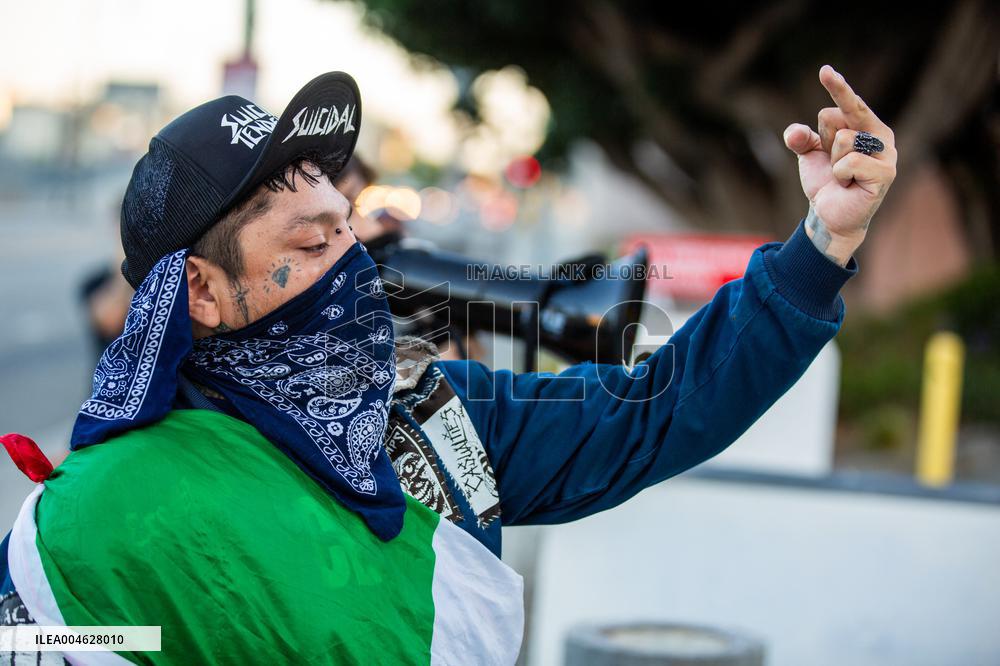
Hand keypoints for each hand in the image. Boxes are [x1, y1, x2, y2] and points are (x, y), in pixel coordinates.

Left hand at [783, 65, 896, 265]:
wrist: (830, 215)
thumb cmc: (826, 181)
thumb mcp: (809, 154)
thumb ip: (800, 138)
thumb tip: (795, 133)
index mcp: (864, 125)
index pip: (846, 102)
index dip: (836, 86)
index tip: (824, 70)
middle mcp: (880, 135)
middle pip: (835, 117)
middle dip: (824, 141)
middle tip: (834, 163)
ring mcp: (886, 154)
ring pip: (842, 139)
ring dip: (833, 162)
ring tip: (844, 176)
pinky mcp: (886, 173)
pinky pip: (849, 161)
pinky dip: (840, 174)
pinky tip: (850, 185)